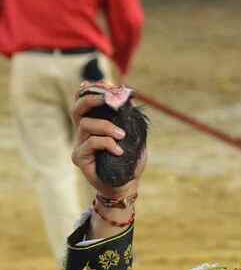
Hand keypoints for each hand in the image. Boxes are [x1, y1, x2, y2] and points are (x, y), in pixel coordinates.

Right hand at [70, 81, 146, 196]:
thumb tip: (127, 99)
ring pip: (86, 124)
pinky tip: (119, 151)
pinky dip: (107, 143)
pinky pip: (91, 143)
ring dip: (106, 126)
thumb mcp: (133, 137)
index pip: (85, 102)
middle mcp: (83, 132)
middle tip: (109, 100)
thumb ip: (128, 120)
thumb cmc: (130, 161)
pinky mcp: (79, 158)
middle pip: (78, 108)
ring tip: (122, 135)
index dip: (92, 90)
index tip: (107, 84)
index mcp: (94, 125)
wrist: (127, 185)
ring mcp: (79, 145)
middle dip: (93, 99)